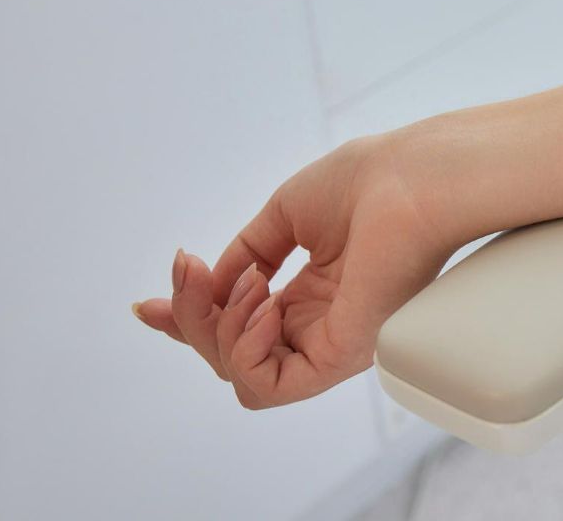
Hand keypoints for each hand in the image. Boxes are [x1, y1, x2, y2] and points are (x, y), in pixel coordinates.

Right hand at [134, 134, 458, 407]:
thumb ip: (245, 255)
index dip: (189, 318)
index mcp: (313, 295)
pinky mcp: (340, 355)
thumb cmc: (370, 182)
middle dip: (192, 315)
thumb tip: (209, 281)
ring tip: (248, 280)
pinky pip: (268, 385)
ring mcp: (331, 343)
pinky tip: (261, 304)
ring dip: (216, 327)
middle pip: (228, 352)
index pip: (240, 327)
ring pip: (239, 372)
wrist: (413, 177)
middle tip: (188, 271)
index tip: (149, 302)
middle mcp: (320, 325)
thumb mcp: (285, 216)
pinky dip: (244, 348)